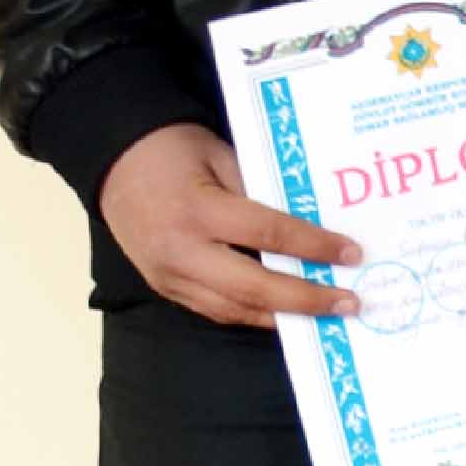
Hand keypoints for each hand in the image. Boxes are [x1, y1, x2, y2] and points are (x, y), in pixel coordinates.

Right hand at [100, 124, 363, 327]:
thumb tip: (312, 224)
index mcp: (197, 210)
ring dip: (284, 316)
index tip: (352, 255)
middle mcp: (180, 250)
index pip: (267, 235)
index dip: (313, 248)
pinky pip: (214, 310)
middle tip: (349, 303)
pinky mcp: (162, 286)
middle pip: (252, 287)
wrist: (113, 160)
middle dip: (306, 299)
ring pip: (233, 309)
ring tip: (327, 314)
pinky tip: (286, 313)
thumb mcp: (223, 156)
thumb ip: (262, 192)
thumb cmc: (173, 149)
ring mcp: (167, 274)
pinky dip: (253, 314)